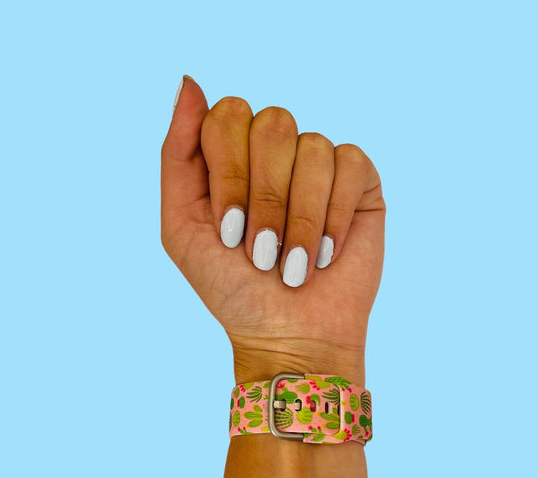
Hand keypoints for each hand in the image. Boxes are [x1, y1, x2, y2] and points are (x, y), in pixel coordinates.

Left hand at [161, 77, 384, 383]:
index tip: (229, 232)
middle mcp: (275, 153)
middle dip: (265, 198)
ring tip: (293, 265)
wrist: (288, 336)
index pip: (226, 115)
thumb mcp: (182, 227)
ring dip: (298, 218)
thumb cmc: (233, 290)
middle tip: (261, 253)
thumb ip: (178, 155)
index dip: (229, 173)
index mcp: (232, 157)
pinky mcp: (360, 182)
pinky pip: (350, 164)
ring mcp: (318, 165)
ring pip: (312, 147)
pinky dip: (332, 218)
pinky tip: (325, 254)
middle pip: (272, 123)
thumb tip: (190, 81)